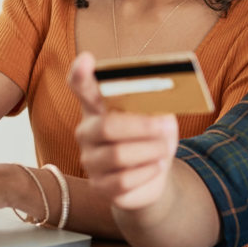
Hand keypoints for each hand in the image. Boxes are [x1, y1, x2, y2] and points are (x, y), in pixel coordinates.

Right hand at [67, 52, 178, 210]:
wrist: (155, 174)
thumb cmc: (153, 138)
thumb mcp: (159, 117)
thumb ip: (155, 107)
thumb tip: (159, 107)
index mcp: (98, 107)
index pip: (82, 87)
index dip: (81, 74)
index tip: (86, 60)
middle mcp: (87, 132)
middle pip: (107, 126)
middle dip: (142, 127)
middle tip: (166, 127)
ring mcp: (90, 160)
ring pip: (118, 155)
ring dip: (150, 151)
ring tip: (163, 150)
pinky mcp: (100, 186)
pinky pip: (124, 180)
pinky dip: (148, 172)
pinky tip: (156, 166)